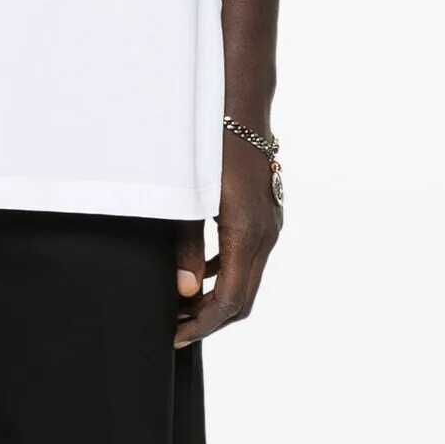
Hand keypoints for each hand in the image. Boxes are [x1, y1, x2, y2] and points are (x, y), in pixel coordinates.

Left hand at [173, 134, 282, 348]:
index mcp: (247, 234)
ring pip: (247, 280)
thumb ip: (186, 246)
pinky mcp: (265, 216)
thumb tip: (185, 290)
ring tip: (181, 306)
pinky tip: (196, 274)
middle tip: (174, 328)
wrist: (239, 107)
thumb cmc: (210, 145)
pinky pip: (247, 258)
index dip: (202, 324)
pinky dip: (224, 274)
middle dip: (209, 319)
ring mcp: (269, 225)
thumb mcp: (190, 196)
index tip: (175, 336)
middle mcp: (266, 234)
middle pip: (243, 298)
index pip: (230, 300)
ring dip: (216, 298)